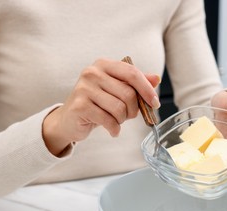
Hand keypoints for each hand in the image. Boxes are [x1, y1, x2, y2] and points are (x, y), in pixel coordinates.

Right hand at [42, 58, 160, 155]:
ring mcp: (84, 89)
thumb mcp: (117, 91)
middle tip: (128, 116)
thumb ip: (135, 83)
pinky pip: (108, 120)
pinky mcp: (80, 106)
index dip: (147, 89)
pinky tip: (112, 130)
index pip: (132, 73)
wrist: (69, 120)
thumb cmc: (97, 104)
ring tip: (116, 121)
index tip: (155, 103)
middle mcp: (92, 73)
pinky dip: (115, 129)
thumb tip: (156, 78)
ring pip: (119, 108)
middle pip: (128, 93)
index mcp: (104, 65)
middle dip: (133, 110)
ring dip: (122, 120)